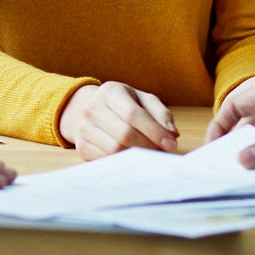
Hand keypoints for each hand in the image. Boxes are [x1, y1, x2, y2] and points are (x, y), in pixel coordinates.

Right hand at [59, 81, 179, 157]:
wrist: (92, 109)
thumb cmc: (124, 105)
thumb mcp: (144, 100)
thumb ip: (161, 115)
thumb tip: (172, 135)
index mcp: (110, 91)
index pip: (133, 114)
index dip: (154, 132)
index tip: (171, 144)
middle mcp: (92, 108)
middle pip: (124, 134)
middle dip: (147, 146)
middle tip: (163, 153)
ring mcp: (84, 128)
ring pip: (114, 150)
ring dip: (136, 157)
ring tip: (150, 156)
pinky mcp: (82, 147)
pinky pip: (105, 160)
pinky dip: (123, 163)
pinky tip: (133, 159)